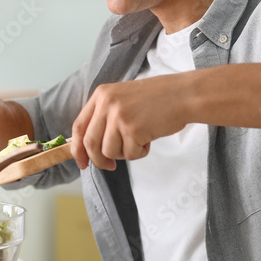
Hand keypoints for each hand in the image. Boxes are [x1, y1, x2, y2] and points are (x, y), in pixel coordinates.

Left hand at [72, 74, 192, 170]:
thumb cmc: (156, 99)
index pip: (79, 126)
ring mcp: (119, 116)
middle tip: (110, 165)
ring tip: (139, 140)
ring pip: (109, 152)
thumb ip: (105, 116)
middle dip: (99, 160)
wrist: (183, 95)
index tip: (83, 162)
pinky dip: (140, 152)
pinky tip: (149, 138)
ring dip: (124, 153)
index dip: (78, 149)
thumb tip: (89, 148)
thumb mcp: (123, 99)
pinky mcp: (133, 129)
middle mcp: (107, 104)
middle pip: (90, 144)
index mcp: (101, 94)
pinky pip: (129, 154)